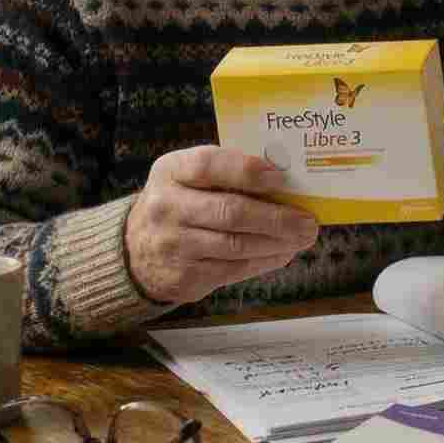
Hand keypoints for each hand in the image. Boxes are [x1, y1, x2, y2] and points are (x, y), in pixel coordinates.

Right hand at [124, 146, 319, 302]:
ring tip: (303, 237)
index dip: (247, 171)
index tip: (280, 177)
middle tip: (308, 221)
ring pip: (236, 245)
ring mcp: (173, 245)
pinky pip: (233, 270)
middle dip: (277, 218)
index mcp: (171, 171)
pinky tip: (283, 253)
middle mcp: (167, 207)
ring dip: (278, 242)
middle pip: (230, 212)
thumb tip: (285, 182)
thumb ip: (227, 173)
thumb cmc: (180, 203)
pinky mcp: (184, 277)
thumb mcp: (188, 177)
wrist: (135, 250)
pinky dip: (264, 261)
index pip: (209, 165)